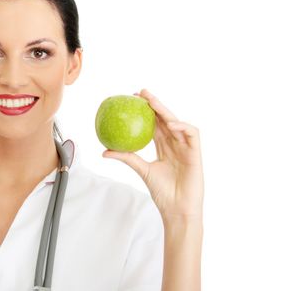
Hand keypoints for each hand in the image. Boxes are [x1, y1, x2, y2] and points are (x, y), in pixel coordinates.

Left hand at [102, 88, 203, 221]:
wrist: (177, 209)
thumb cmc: (162, 192)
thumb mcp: (141, 170)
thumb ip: (126, 158)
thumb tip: (104, 151)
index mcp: (164, 148)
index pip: (154, 125)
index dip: (146, 112)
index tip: (132, 100)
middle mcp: (175, 145)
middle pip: (165, 120)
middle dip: (155, 104)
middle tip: (140, 93)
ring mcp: (186, 148)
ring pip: (177, 123)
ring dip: (166, 111)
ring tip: (152, 102)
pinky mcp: (196, 153)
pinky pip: (192, 134)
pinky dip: (182, 126)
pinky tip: (170, 123)